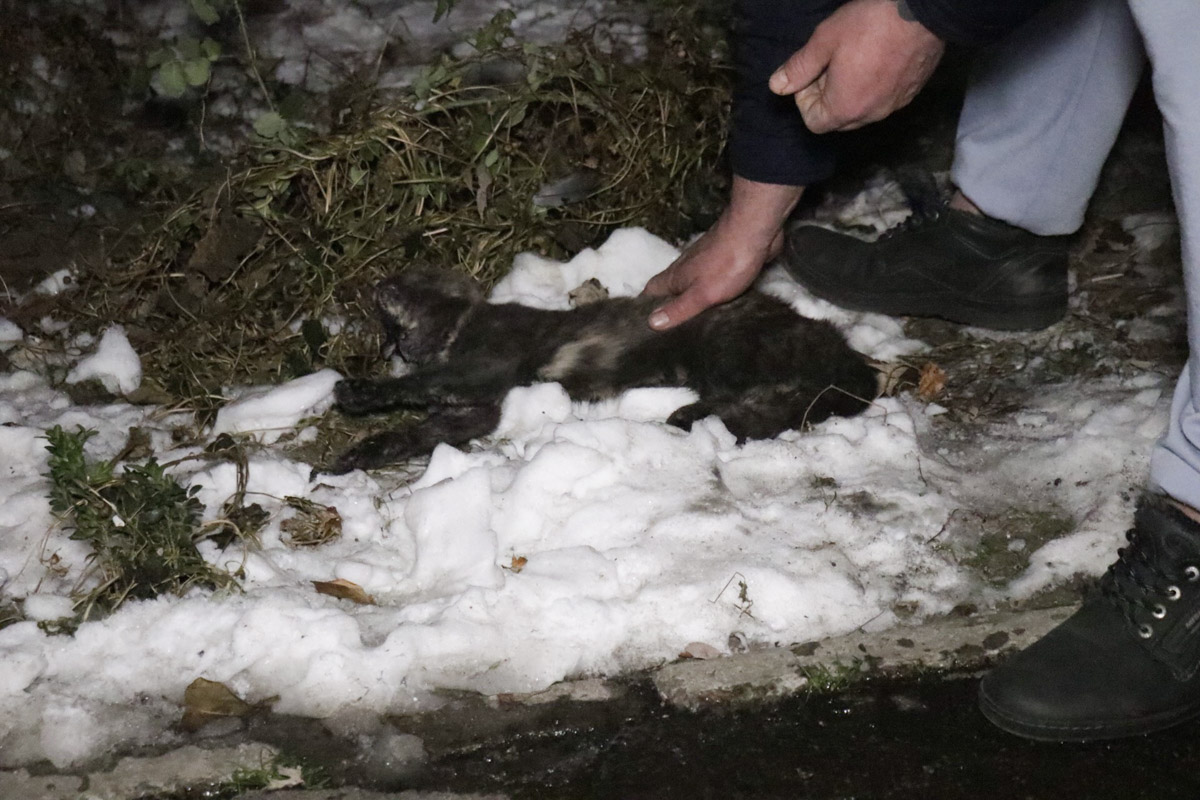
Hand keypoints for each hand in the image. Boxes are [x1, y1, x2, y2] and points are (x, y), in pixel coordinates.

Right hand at [642, 178, 802, 329]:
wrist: (755, 232)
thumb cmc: (726, 263)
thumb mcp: (700, 294)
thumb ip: (677, 309)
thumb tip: (651, 323)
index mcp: (674, 277)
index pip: (649, 292)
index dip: (644, 308)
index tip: (642, 325)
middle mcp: (685, 268)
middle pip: (668, 289)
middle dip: (665, 305)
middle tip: (667, 328)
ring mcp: (704, 263)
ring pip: (689, 284)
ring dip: (687, 298)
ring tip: (690, 321)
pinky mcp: (723, 262)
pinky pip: (709, 282)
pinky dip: (707, 293)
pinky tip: (715, 304)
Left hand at [769, 0, 944, 133]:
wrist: (925, 11)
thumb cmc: (871, 24)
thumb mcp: (825, 40)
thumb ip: (799, 67)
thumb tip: (776, 86)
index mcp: (845, 107)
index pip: (814, 122)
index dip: (805, 100)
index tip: (811, 73)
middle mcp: (870, 115)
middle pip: (837, 120)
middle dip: (826, 98)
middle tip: (829, 65)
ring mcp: (894, 106)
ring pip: (861, 111)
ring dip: (850, 94)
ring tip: (852, 61)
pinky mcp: (911, 94)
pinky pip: (883, 101)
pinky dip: (872, 89)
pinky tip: (874, 61)